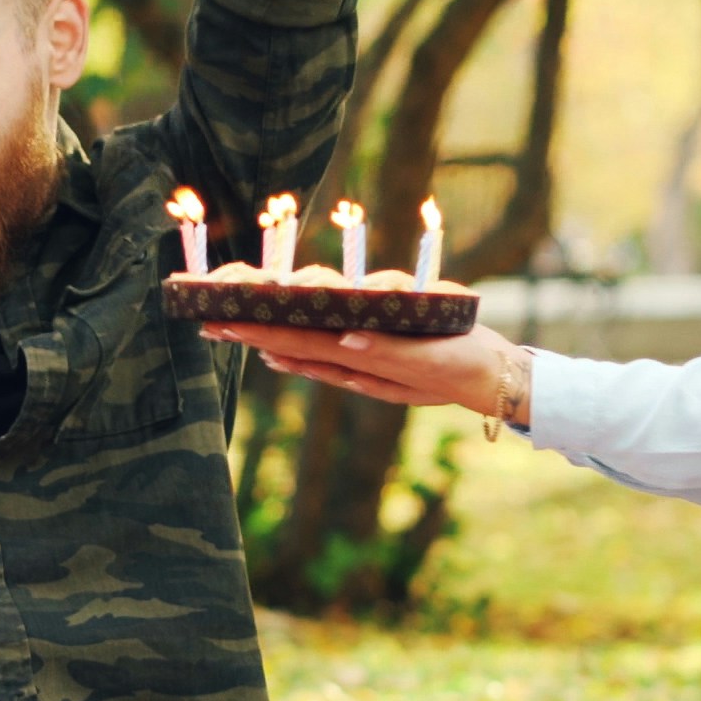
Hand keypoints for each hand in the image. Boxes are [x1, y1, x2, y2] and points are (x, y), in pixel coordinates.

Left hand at [202, 320, 516, 418]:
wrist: (491, 380)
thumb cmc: (460, 364)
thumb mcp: (425, 360)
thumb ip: (383, 355)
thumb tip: (343, 342)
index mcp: (360, 357)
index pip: (298, 339)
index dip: (259, 329)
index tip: (222, 320)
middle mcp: (355, 360)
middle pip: (293, 342)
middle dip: (251, 331)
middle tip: (209, 324)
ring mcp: (364, 362)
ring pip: (307, 350)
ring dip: (270, 340)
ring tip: (235, 333)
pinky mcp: (377, 362)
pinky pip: (330, 360)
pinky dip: (301, 358)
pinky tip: (279, 357)